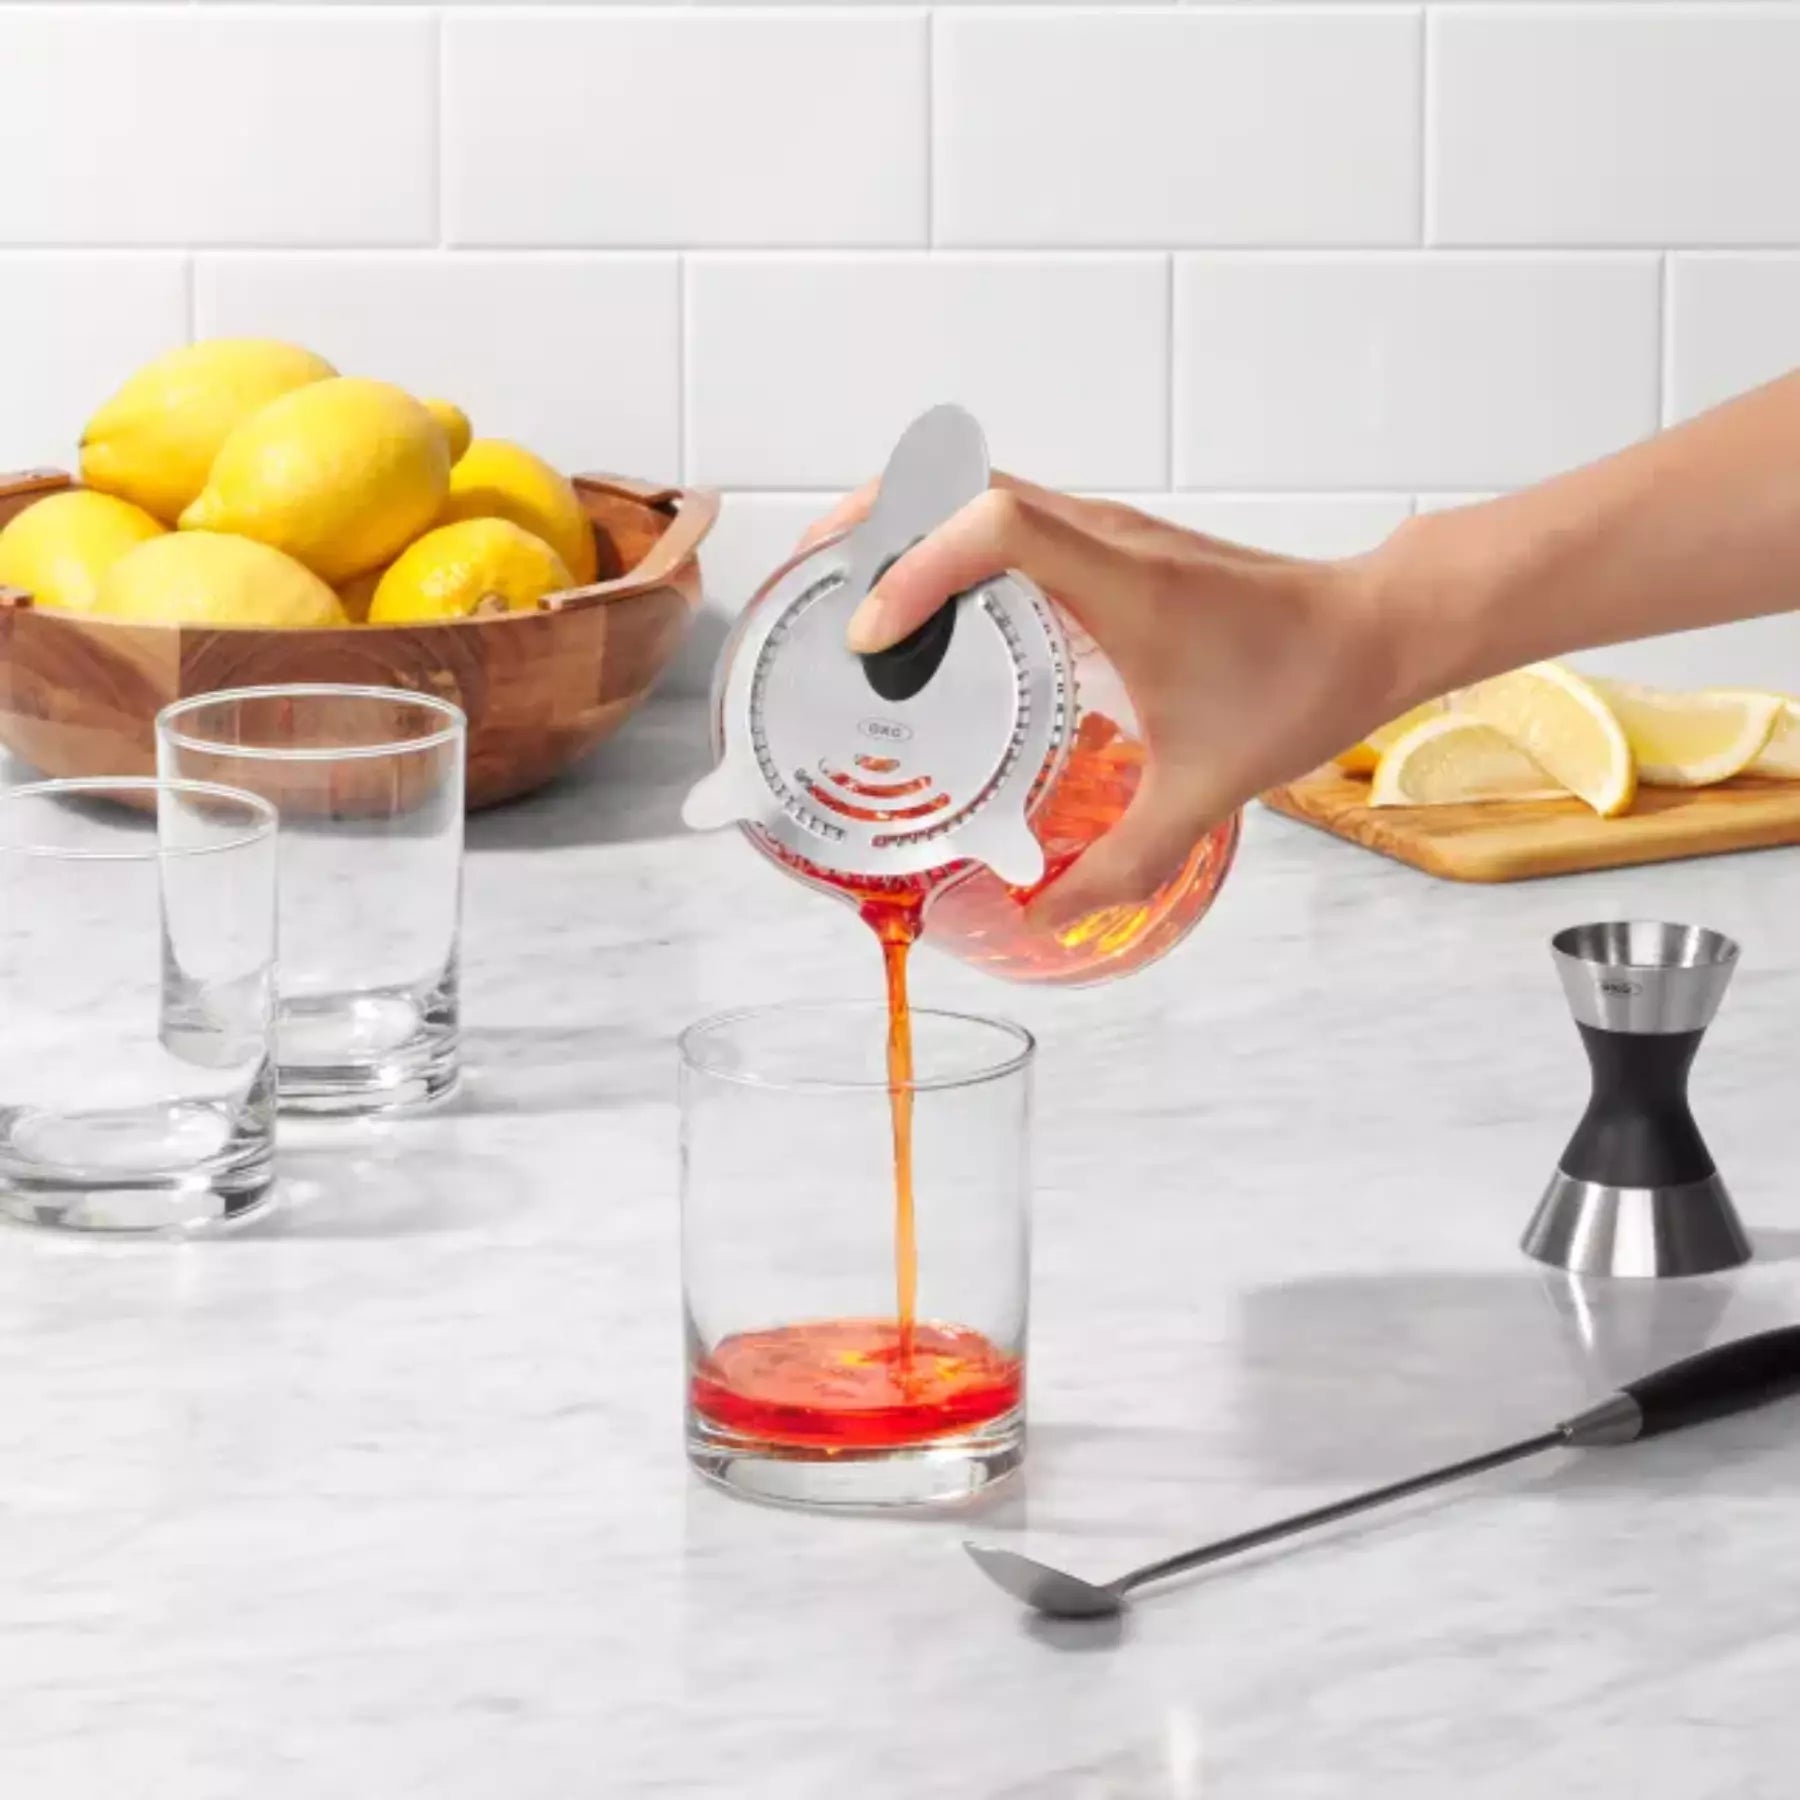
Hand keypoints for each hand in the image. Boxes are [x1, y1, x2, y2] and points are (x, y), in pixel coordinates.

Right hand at [800, 476, 1403, 923]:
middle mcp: (1105, 536)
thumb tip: (1046, 918)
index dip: (915, 565)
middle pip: (960, 481)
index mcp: (1122, 582)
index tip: (873, 637)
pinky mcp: (1113, 541)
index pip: (993, 524)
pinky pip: (1009, 515)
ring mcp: (1107, 529)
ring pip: (980, 487)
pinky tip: (934, 609)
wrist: (1374, 628)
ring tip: (851, 592)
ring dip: (907, 523)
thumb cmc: (1300, 691)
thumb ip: (1124, 863)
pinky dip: (951, 541)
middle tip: (816, 585)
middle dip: (874, 522)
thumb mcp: (1207, 792)